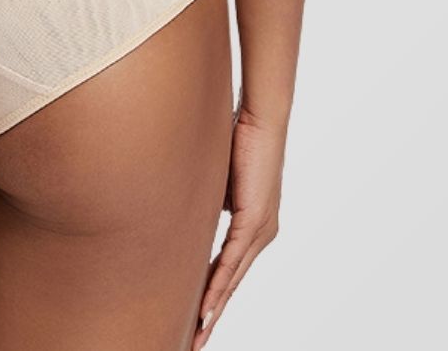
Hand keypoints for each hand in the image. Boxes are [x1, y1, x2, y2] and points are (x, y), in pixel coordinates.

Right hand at [192, 105, 284, 347]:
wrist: (261, 118)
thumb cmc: (239, 138)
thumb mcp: (216, 178)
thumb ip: (206, 201)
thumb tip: (185, 213)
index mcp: (254, 224)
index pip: (229, 268)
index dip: (213, 295)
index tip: (197, 319)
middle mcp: (263, 233)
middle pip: (233, 284)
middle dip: (213, 315)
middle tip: (195, 341)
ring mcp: (262, 230)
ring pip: (233, 280)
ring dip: (214, 309)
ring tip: (197, 334)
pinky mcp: (256, 221)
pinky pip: (232, 262)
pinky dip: (218, 286)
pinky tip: (207, 308)